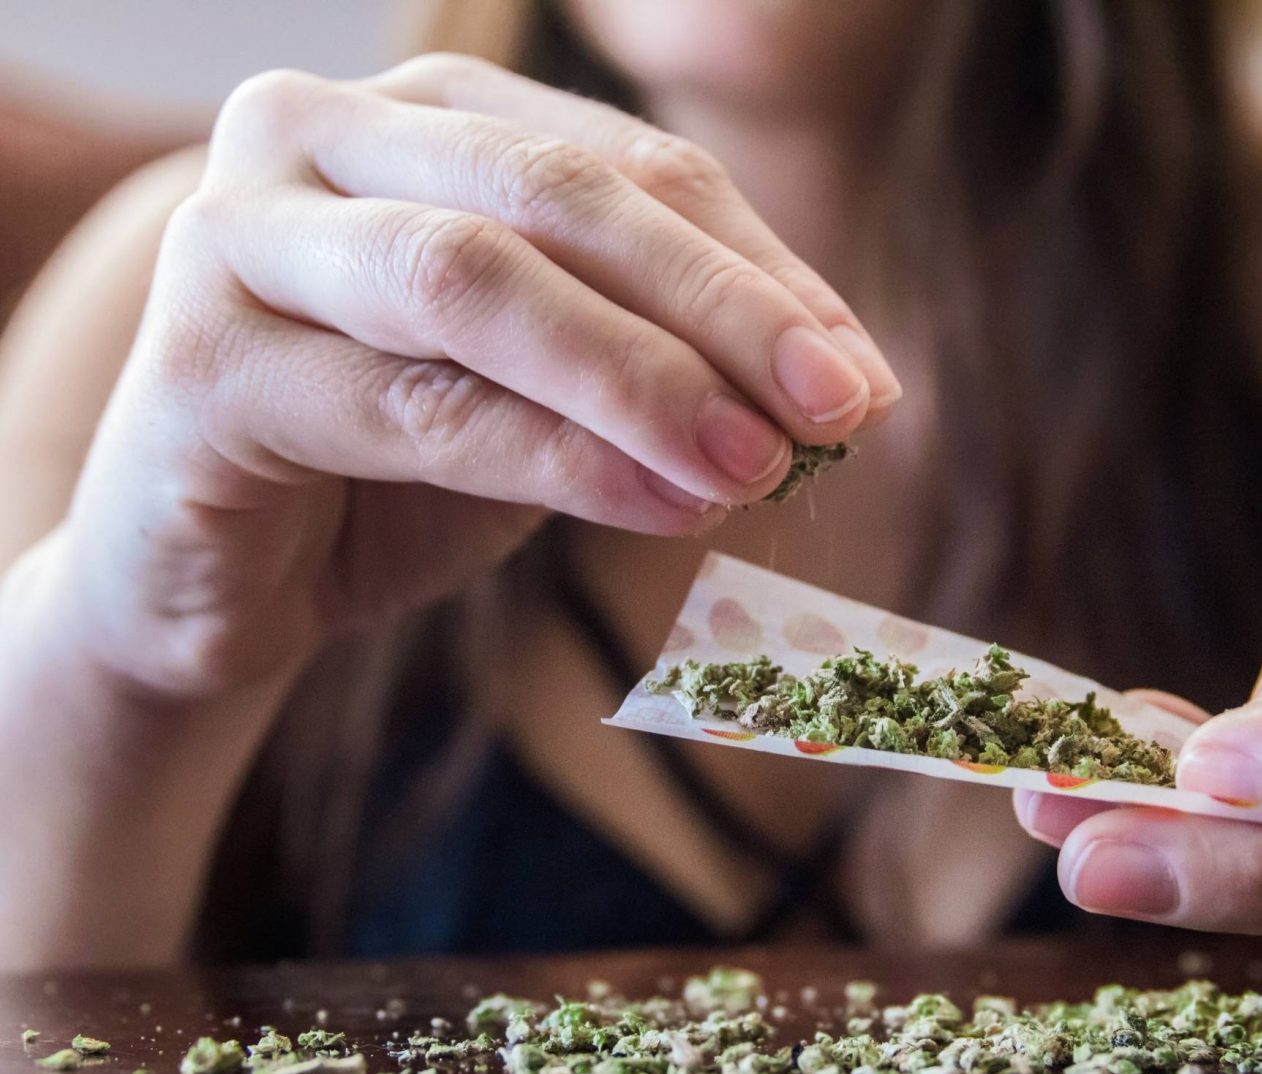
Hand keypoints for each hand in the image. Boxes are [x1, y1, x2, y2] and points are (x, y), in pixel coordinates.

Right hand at [47, 54, 898, 698]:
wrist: (220, 571)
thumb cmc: (394, 461)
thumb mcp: (554, 395)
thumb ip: (666, 364)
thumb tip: (847, 386)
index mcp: (428, 116)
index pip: (630, 171)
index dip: (763, 272)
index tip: (861, 378)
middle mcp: (321, 133)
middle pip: (559, 198)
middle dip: (721, 308)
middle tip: (837, 409)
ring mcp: (240, 232)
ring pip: (477, 282)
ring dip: (642, 381)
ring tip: (756, 468)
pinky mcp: (200, 360)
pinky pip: (413, 404)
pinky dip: (557, 458)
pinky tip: (664, 506)